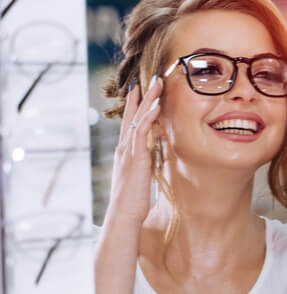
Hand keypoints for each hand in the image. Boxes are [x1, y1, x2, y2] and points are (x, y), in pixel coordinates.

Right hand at [105, 77, 163, 226]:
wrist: (124, 215)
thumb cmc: (133, 200)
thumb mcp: (141, 175)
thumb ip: (145, 159)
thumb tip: (154, 148)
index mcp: (126, 152)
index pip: (131, 123)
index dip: (136, 106)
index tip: (142, 90)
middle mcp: (125, 148)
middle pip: (133, 116)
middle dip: (142, 96)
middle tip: (150, 78)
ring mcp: (129, 151)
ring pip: (138, 119)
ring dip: (148, 100)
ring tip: (157, 84)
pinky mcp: (136, 158)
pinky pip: (141, 132)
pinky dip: (149, 117)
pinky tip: (156, 105)